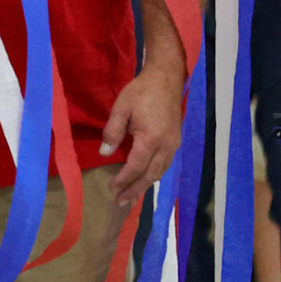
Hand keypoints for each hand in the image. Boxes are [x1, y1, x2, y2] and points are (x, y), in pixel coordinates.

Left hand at [103, 64, 185, 204]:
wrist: (166, 79)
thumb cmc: (141, 92)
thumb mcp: (121, 108)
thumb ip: (112, 131)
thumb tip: (105, 153)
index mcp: (151, 139)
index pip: (136, 167)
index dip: (124, 180)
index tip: (112, 189)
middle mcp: (166, 146)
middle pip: (150, 175)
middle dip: (135, 190)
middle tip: (120, 202)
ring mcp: (173, 145)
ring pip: (160, 172)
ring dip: (145, 185)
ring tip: (131, 195)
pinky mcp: (175, 141)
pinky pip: (165, 164)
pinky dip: (154, 174)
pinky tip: (145, 177)